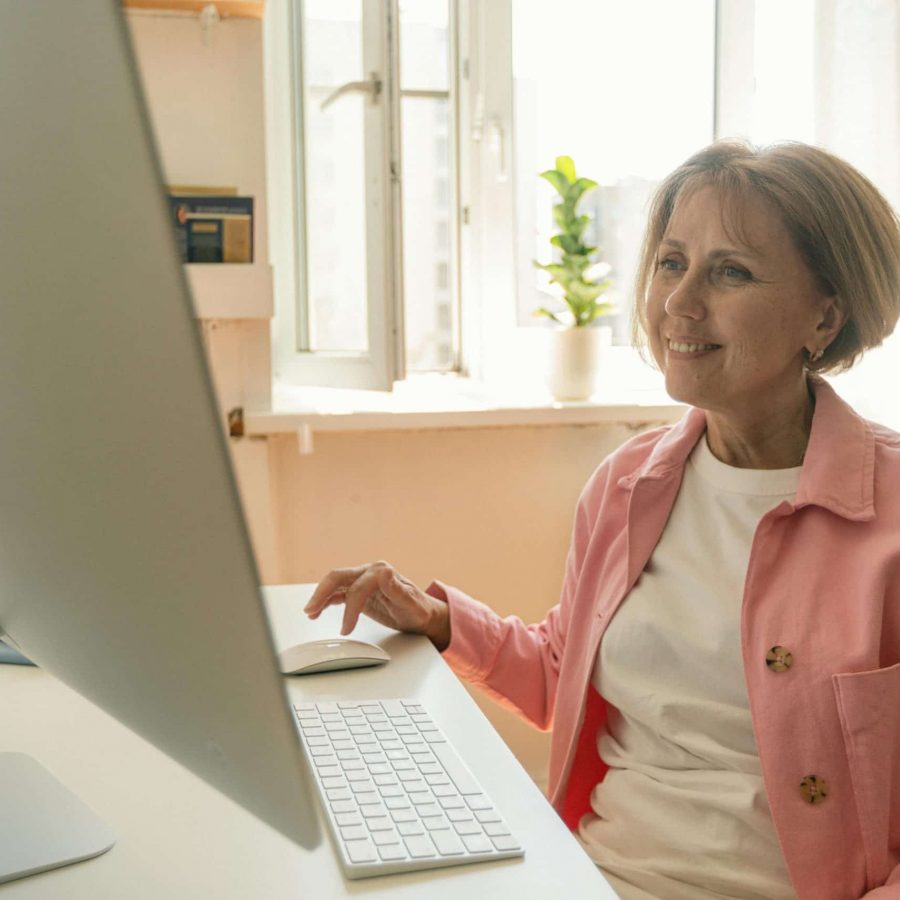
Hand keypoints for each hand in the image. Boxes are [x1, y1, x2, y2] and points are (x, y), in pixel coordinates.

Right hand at [303, 561, 450, 649]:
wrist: (422, 615)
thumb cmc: (419, 610)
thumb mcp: (411, 603)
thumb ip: (397, 589)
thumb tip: (385, 572)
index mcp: (381, 572)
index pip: (357, 588)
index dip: (350, 609)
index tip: (346, 629)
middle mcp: (370, 572)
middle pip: (339, 577)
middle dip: (322, 593)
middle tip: (310, 609)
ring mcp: (363, 581)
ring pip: (335, 584)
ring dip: (320, 597)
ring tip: (310, 612)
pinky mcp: (359, 591)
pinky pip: (338, 593)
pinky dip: (326, 601)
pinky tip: (317, 611)